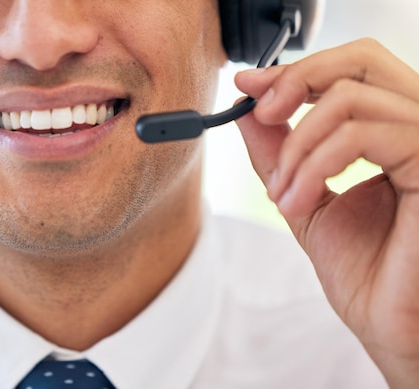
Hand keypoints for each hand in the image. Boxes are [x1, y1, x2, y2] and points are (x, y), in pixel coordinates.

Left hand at [234, 38, 418, 387]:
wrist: (394, 327)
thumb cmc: (366, 272)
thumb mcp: (305, 197)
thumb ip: (280, 153)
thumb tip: (248, 109)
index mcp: (394, 132)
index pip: (353, 71)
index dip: (297, 70)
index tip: (249, 86)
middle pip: (361, 60)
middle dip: (296, 81)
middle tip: (260, 113)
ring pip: (349, 98)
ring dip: (295, 148)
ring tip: (282, 195)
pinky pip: (360, 135)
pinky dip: (313, 164)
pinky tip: (296, 201)